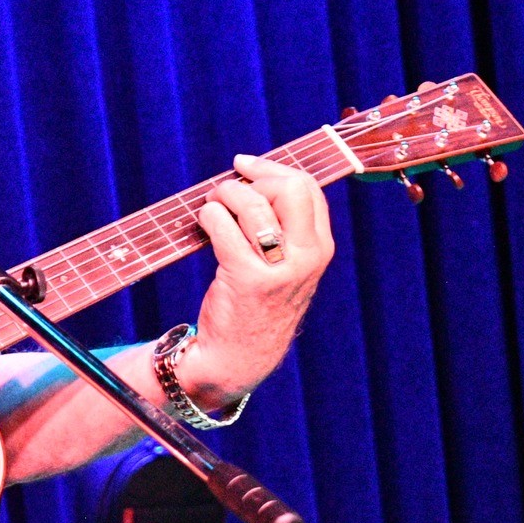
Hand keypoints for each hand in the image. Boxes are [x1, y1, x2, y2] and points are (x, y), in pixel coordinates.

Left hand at [180, 154, 335, 405]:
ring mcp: (280, 269)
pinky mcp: (248, 279)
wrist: (241, 356)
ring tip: (211, 207)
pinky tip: (204, 225)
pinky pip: (223, 225)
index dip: (272, 168)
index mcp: (320, 248)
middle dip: (253, 179)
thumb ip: (281, 226)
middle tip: (226, 192)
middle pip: (289, 187)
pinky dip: (208, 216)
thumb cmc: (256, 302)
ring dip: (223, 195)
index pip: (307, 187)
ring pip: (253, 203)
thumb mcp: (284, 264)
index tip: (245, 165)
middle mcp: (307, 257)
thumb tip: (249, 173)